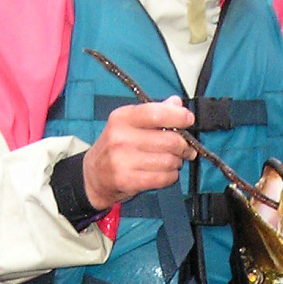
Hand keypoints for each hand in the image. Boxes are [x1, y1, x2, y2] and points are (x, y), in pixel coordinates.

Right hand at [81, 99, 195, 210]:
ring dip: (177, 162)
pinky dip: (171, 176)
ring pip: (169, 161)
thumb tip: (176, 103)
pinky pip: (164, 178)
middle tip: (185, 148)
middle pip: (170, 140)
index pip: (157, 113)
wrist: (93, 175)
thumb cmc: (115, 146)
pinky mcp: (128, 180)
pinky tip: (165, 173)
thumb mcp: (129, 123)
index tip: (188, 120)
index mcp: (122, 118)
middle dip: (184, 145)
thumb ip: (154, 112)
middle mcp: (121, 137)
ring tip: (171, 161)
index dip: (178, 116)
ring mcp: (123, 160)